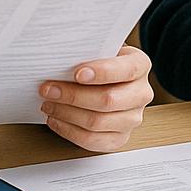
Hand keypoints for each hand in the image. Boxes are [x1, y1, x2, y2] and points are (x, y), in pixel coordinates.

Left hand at [39, 45, 153, 152]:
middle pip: (108, 100)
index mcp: (140, 65)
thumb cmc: (98, 63)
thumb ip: (87, 52)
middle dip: (73, 95)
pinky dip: (68, 130)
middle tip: (49, 89)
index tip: (77, 73)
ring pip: (97, 122)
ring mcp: (132, 118)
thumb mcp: (99, 49)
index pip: (126, 70)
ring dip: (66, 114)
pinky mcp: (120, 138)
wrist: (107, 81)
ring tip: (48, 103)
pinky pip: (92, 140)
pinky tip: (56, 119)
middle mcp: (141, 93)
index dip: (102, 72)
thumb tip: (59, 59)